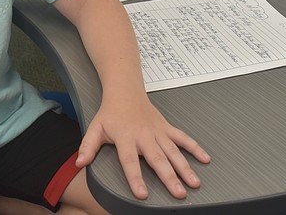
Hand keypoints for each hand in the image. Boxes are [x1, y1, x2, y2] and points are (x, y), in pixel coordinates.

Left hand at [75, 97, 209, 199]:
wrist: (125, 91)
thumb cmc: (110, 113)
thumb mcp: (95, 128)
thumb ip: (87, 146)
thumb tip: (80, 163)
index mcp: (126, 137)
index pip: (130, 161)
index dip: (135, 177)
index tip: (142, 194)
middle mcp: (144, 136)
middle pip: (157, 159)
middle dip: (169, 176)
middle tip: (179, 193)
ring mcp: (158, 132)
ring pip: (173, 151)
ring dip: (185, 167)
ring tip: (195, 183)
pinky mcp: (167, 128)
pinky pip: (183, 138)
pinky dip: (195, 147)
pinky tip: (205, 159)